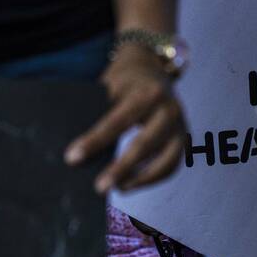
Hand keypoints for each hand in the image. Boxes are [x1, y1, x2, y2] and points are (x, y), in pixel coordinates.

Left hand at [65, 44, 186, 193]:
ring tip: (118, 189)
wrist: (151, 68)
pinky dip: (153, 178)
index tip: (72, 158)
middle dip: (121, 168)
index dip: (94, 141)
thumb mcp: (110, 86)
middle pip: (144, 144)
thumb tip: (79, 151)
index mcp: (146, 92)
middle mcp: (168, 109)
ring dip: (141, 179)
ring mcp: (180, 125)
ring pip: (166, 160)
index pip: (118, 121)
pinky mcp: (184, 138)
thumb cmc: (123, 82)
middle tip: (99, 187)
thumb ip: (99, 112)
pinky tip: (131, 183)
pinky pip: (172, 165)